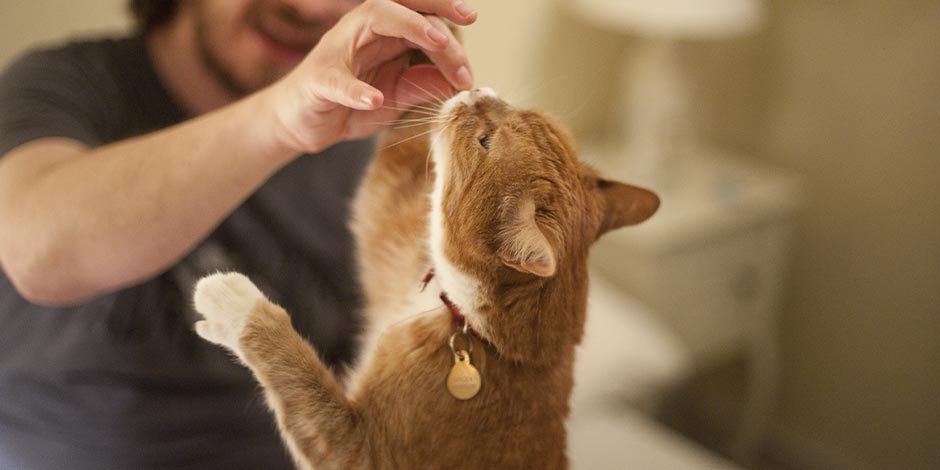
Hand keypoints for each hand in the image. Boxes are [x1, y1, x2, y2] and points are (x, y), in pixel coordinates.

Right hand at [267, 0, 476, 152]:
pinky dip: (355, 89)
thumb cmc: (351, 104)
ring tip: (438, 43)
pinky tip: (374, 99)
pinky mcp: (318, 80)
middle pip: (402, 6)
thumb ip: (423, 84)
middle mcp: (363, 30)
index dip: (446, 13)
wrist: (302, 124)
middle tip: (462, 44)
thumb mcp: (396, 97)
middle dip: (436, 19)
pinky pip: (337, 80)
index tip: (471, 19)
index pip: (419, 12)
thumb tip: (461, 81)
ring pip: (374, 19)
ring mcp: (338, 50)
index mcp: (385, 32)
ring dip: (410, 27)